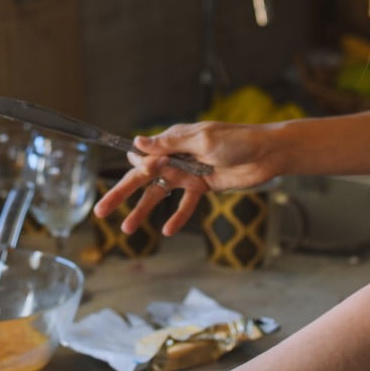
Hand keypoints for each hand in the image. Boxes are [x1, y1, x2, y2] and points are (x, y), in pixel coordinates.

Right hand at [94, 121, 286, 235]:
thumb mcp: (203, 139)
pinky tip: (167, 231)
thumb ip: (169, 145)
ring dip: (143, 210)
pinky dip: (177, 216)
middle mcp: (177, 157)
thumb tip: (136, 143)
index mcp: (174, 141)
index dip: (138, 166)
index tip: (144, 170)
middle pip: (144, 178)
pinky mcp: (204, 186)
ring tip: (126, 229)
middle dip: (122, 194)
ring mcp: (189, 173)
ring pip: (160, 194)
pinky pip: (186, 204)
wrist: (268, 153)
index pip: (144, 156)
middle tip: (100, 211)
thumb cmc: (237, 140)